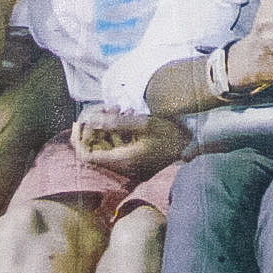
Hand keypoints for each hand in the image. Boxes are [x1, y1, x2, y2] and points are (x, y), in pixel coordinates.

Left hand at [70, 105, 187, 178]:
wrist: (194, 144)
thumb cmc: (172, 135)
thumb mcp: (145, 124)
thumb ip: (117, 123)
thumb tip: (91, 119)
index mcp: (122, 159)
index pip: (86, 156)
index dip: (78, 139)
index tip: (80, 121)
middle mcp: (122, 164)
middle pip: (94, 149)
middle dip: (94, 127)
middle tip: (104, 109)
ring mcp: (128, 160)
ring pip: (105, 144)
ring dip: (106, 126)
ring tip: (117, 108)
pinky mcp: (134, 154)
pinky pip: (116, 143)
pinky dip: (116, 129)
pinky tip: (126, 114)